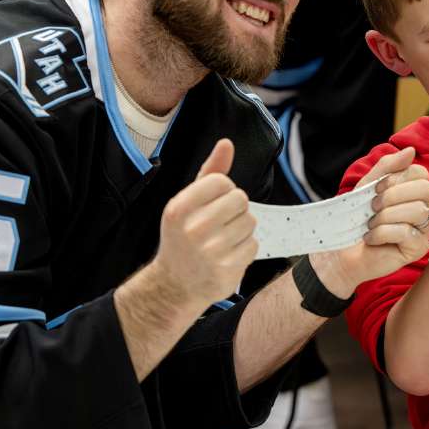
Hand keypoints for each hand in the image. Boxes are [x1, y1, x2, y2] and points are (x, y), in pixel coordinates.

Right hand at [152, 139, 257, 307]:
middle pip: (241, 200)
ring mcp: (210, 251)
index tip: (213, 205)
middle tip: (219, 224)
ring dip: (241, 230)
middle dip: (235, 210)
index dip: (224, 191)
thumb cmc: (184, 236)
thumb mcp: (188, 203)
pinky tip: (227, 256)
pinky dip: (245, 249)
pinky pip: (254, 245)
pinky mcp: (227, 269)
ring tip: (221, 241)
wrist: (175, 285)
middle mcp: (193, 229)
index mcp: (179, 208)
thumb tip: (226, 144)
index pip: (223, 182)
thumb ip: (209, 173)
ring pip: (250, 222)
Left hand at [314, 147, 428, 294]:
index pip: (421, 173)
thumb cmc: (355, 219)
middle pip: (425, 189)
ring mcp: (423, 229)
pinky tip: (371, 239)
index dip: (397, 178)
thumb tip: (411, 150)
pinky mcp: (418, 249)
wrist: (340, 252)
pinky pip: (406, 232)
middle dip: (393, 196)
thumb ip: (387, 167)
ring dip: (385, 216)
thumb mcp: (367, 186)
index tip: (376, 189)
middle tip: (373, 207)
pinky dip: (382, 233)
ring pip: (417, 211)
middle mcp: (423, 209)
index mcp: (412, 192)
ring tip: (370, 225)